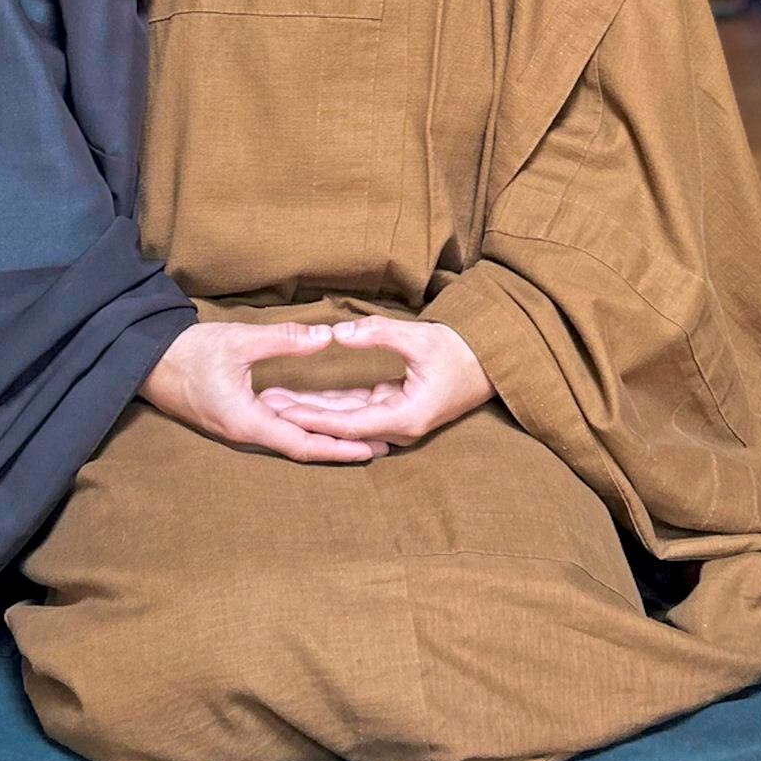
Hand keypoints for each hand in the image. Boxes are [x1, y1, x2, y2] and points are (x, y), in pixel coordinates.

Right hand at [140, 318, 389, 463]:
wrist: (147, 361)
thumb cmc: (189, 353)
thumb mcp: (239, 341)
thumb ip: (284, 340)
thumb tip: (326, 337)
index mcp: (247, 422)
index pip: (302, 444)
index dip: (339, 448)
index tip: (371, 449)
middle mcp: (246, 432)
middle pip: (301, 445)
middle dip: (341, 446)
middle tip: (382, 445)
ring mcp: (240, 426)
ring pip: (290, 436)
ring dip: (324, 436)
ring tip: (362, 433)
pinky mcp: (236, 416)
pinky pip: (277, 425)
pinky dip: (303, 422)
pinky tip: (323, 414)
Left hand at [256, 313, 493, 451]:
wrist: (492, 362)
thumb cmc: (461, 351)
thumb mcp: (420, 338)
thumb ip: (377, 333)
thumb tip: (337, 332)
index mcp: (406, 417)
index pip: (348, 422)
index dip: (312, 416)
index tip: (282, 408)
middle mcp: (400, 428)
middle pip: (342, 425)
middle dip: (304, 415)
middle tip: (267, 403)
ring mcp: (398, 421)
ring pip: (348, 418)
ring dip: (315, 409)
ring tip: (279, 398)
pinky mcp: (397, 410)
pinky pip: (359, 409)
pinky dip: (334, 403)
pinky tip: (307, 395)